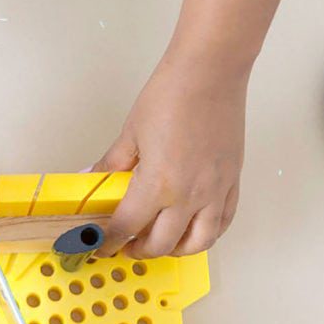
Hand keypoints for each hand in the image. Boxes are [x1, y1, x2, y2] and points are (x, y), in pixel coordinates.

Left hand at [92, 50, 246, 258]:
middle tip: (125, 246)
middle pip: (162, 243)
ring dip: (176, 250)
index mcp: (159, 185)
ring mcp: (215, 191)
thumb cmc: (171, 95)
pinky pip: (224, 221)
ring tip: (160, 243)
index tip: (99, 245)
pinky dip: (207, 233)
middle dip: (139, 250)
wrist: (210, 72)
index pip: (127, 226)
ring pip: (199, 242)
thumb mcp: (131, 133)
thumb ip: (111, 164)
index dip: (109, 241)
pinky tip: (193, 229)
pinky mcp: (232, 181)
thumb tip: (92, 178)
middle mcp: (190, 195)